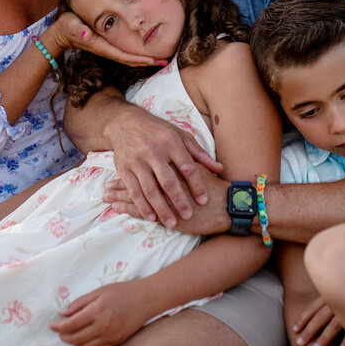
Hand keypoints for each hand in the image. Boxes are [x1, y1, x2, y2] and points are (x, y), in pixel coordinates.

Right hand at [49, 11, 162, 67]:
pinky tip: (147, 52)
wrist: (61, 33)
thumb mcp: (71, 25)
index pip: (123, 55)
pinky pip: (126, 52)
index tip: (154, 60)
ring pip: (129, 57)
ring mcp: (108, 49)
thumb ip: (78, 30)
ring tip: (161, 58)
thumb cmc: (66, 26)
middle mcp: (106, 50)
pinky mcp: (108, 45)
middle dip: (147, 61)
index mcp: (101, 46)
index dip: (139, 59)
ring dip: (145, 59)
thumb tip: (86, 34)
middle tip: (166, 60)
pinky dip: (138, 54)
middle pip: (130, 60)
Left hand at [49, 282, 148, 345]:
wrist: (145, 300)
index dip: (58, 327)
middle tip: (59, 331)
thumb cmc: (121, 292)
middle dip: (64, 336)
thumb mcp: (99, 292)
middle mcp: (103, 327)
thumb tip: (63, 314)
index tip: (51, 325)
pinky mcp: (116, 342)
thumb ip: (80, 303)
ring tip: (68, 335)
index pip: (71, 325)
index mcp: (97, 312)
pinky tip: (83, 339)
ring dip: (73, 343)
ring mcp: (110, 337)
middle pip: (76, 338)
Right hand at [104, 104, 222, 228]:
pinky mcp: (124, 169)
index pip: (187, 166)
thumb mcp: (179, 135)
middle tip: (189, 216)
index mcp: (170, 141)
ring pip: (150, 189)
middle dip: (179, 200)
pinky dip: (142, 206)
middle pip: (168, 180)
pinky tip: (151, 217)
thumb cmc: (158, 130)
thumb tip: (220, 169)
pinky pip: (134, 190)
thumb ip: (199, 154)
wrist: (125, 122)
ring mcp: (137, 161)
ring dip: (161, 208)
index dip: (196, 185)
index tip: (203, 200)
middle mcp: (153, 151)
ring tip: (172, 223)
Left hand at [294, 296, 344, 345]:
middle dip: (308, 331)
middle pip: (320, 318)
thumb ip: (330, 295)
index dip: (303, 318)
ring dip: (324, 338)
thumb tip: (318, 305)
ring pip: (334, 326)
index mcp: (331, 294)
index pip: (313, 307)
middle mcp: (337, 301)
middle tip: (299, 343)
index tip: (294, 329)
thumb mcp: (339, 286)